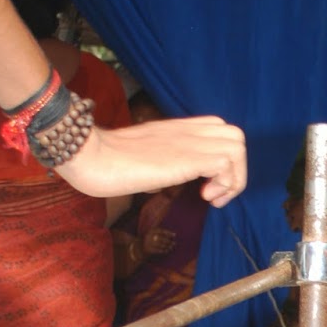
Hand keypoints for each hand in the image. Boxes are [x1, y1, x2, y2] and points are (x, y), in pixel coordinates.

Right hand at [55, 116, 246, 205]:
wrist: (88, 154)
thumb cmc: (104, 160)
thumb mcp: (140, 158)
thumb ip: (157, 161)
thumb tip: (160, 178)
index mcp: (176, 129)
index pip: (218, 129)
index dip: (220, 157)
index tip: (205, 184)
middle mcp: (187, 131)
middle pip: (235, 136)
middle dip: (234, 169)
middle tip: (213, 193)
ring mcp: (189, 142)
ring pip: (237, 147)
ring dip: (232, 178)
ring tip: (211, 197)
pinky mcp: (187, 157)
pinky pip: (227, 163)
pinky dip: (225, 183)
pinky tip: (204, 197)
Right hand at [140, 226, 176, 257]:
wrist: (137, 248)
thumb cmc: (147, 240)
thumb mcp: (152, 234)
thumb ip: (160, 233)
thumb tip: (173, 234)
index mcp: (150, 231)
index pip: (161, 231)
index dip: (168, 233)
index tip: (175, 235)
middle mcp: (148, 236)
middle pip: (162, 239)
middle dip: (169, 241)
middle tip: (174, 243)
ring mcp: (148, 243)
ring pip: (161, 245)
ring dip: (167, 246)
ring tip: (172, 247)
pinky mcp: (148, 250)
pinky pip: (158, 250)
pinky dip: (164, 251)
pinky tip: (167, 251)